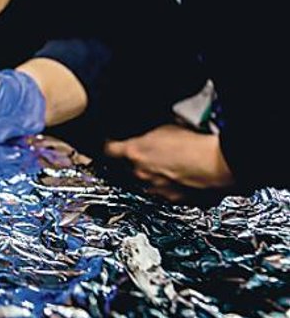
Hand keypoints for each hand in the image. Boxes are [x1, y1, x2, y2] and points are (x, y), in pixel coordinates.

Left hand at [104, 124, 233, 201]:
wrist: (221, 166)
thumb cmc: (197, 143)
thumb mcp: (166, 124)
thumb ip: (149, 128)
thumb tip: (147, 124)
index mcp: (133, 153)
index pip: (106, 150)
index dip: (106, 145)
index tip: (108, 142)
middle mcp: (140, 175)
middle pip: (124, 169)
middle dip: (130, 162)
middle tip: (144, 152)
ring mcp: (156, 191)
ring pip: (144, 182)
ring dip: (150, 175)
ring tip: (168, 164)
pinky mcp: (174, 202)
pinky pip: (165, 193)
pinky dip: (169, 186)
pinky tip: (181, 175)